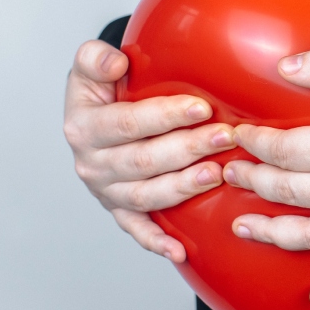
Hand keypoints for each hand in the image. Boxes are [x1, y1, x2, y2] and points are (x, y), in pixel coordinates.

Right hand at [63, 40, 236, 261]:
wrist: (94, 120)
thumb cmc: (101, 92)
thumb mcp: (90, 68)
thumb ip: (95, 58)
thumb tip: (115, 63)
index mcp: (83, 127)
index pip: (128, 123)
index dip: (165, 115)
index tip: (201, 106)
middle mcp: (92, 164)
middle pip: (143, 160)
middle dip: (188, 148)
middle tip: (226, 137)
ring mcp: (106, 192)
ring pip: (147, 195)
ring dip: (182, 187)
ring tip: (216, 174)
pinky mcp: (119, 211)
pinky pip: (137, 230)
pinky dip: (156, 242)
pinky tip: (180, 251)